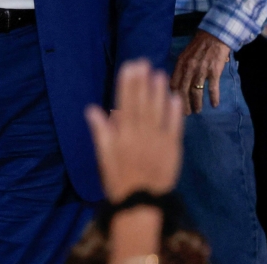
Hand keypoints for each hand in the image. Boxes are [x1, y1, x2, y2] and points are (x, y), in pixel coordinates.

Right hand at [86, 60, 183, 200]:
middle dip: (142, 82)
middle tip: (143, 62)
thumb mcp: (104, 158)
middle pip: (141, 103)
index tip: (129, 67)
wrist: (141, 205)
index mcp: (122, 135)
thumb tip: (92, 109)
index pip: (124, 104)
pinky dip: (174, 111)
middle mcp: (140, 134)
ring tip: (159, 74)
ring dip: (158, 92)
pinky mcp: (172, 149)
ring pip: (158, 111)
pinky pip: (174, 126)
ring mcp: (158, 141)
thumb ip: (100, 132)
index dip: (127, 84)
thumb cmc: (118, 181)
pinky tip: (174, 97)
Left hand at [169, 30, 230, 114]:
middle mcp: (189, 68)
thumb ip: (181, 67)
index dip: (172, 95)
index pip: (173, 83)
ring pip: (196, 92)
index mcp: (180, 63)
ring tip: (198, 111)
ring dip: (197, 104)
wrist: (215, 35)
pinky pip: (213, 88)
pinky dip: (214, 98)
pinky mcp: (214, 71)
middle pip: (183, 91)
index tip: (173, 104)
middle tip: (186, 113)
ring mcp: (201, 70)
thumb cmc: (200, 45)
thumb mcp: (186, 54)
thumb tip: (176, 82)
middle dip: (184, 104)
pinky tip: (214, 105)